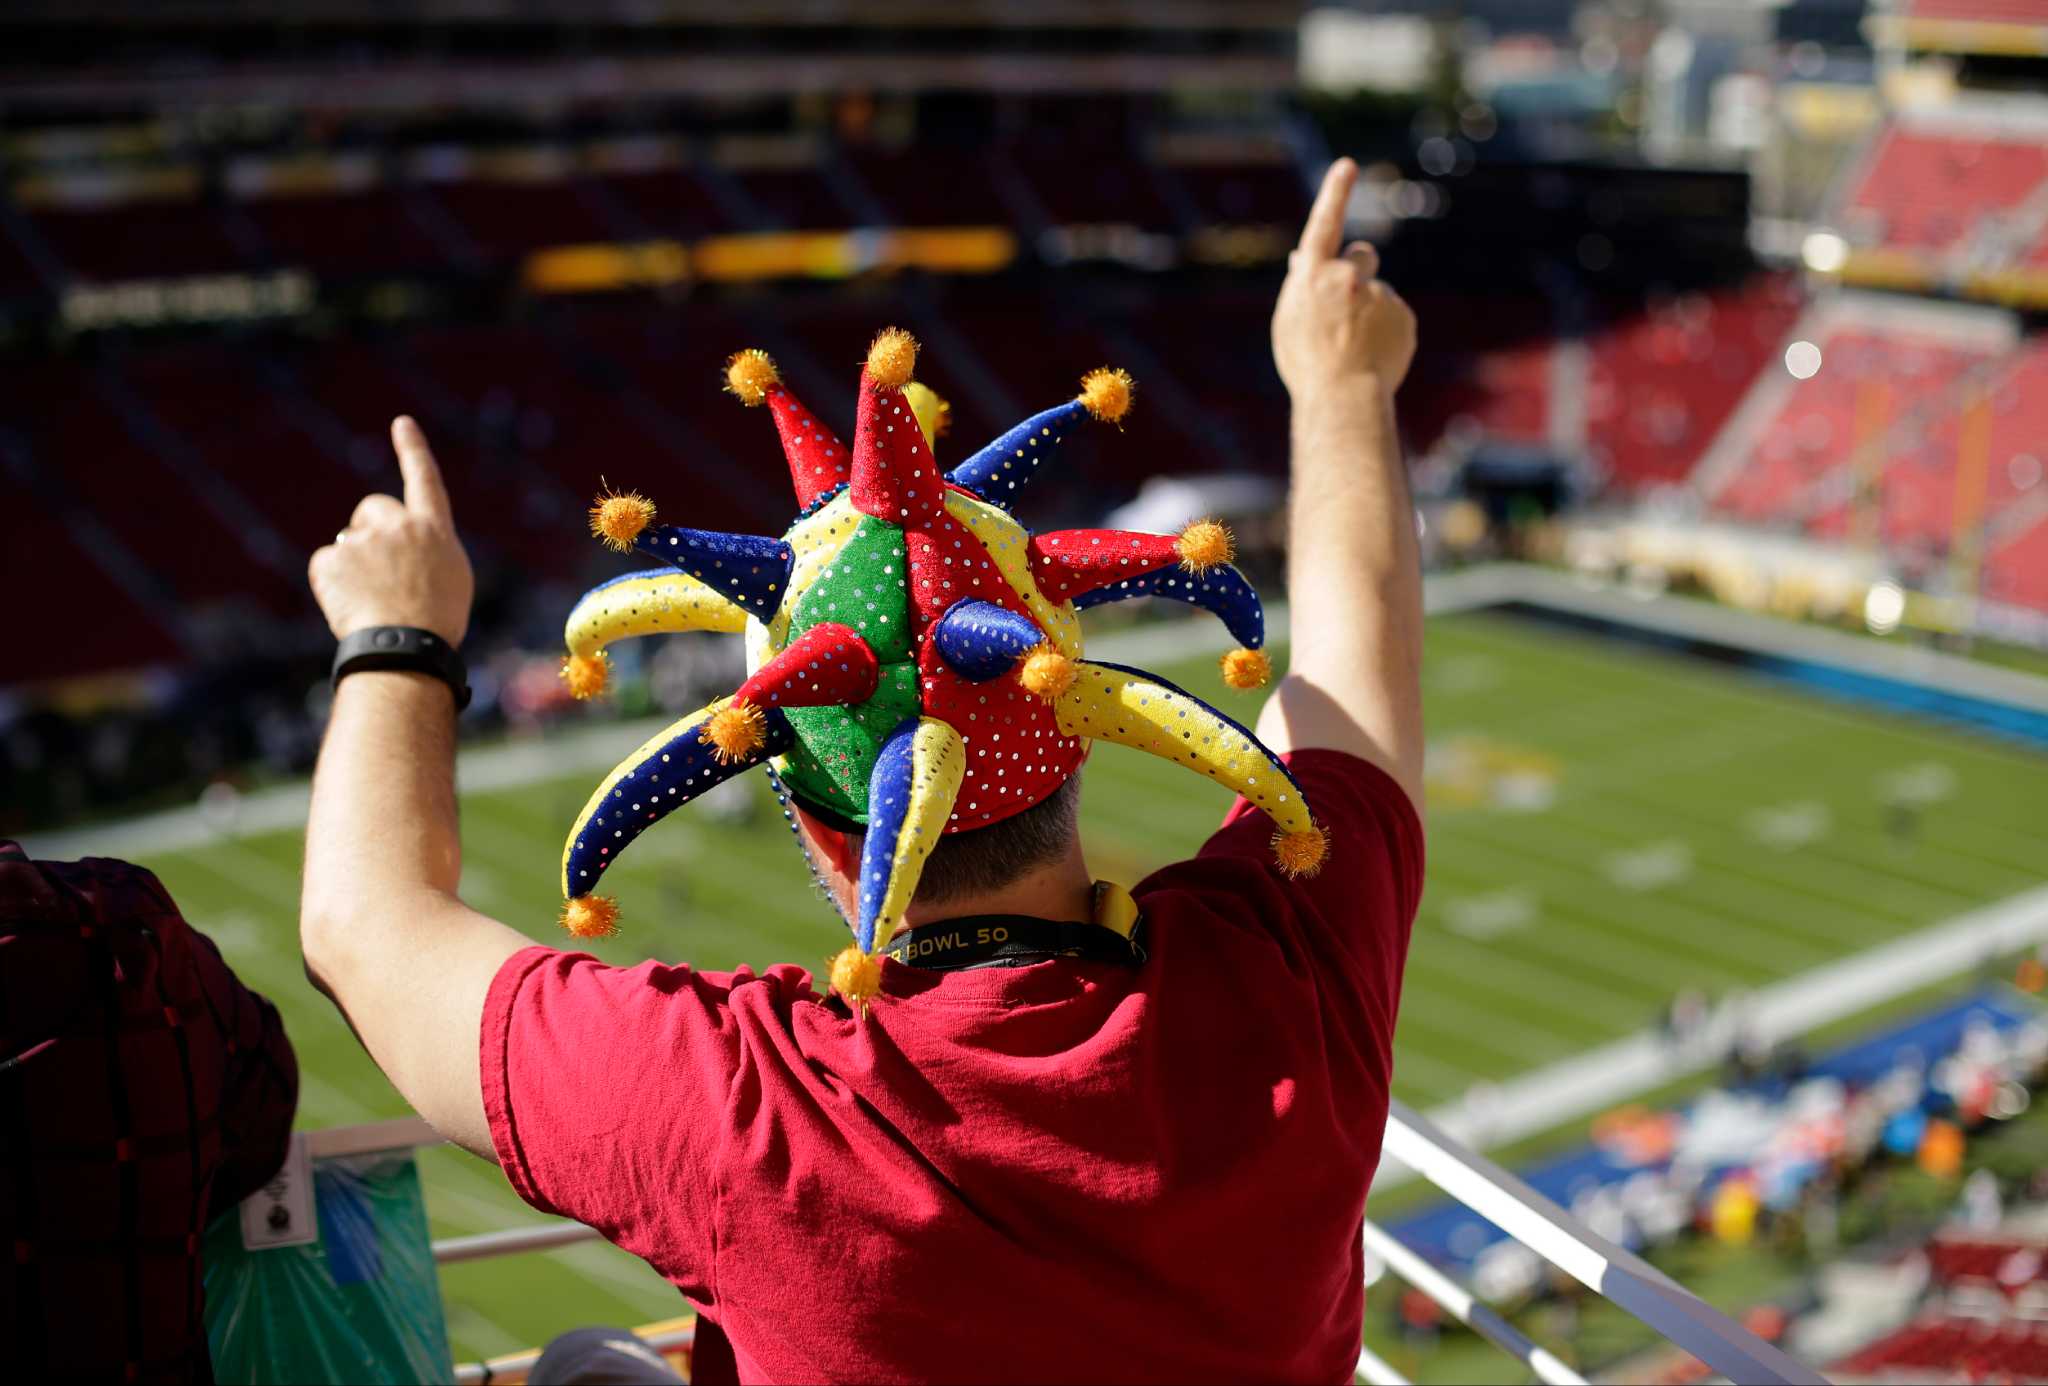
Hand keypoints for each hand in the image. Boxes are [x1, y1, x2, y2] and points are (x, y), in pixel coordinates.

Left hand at [309, 417, 473, 646]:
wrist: (405, 648)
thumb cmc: (435, 623)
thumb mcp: (450, 578)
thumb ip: (426, 548)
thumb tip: (397, 541)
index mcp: (433, 530)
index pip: (424, 479)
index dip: (413, 450)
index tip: (402, 423)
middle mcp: (399, 525)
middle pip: (374, 508)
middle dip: (370, 527)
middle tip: (377, 567)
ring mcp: (363, 540)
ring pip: (349, 541)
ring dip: (355, 564)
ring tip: (371, 601)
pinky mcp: (331, 559)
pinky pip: (326, 564)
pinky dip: (332, 585)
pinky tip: (350, 606)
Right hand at [1272, 157, 1415, 397]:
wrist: (1342, 398)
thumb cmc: (1307, 362)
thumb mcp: (1291, 320)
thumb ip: (1302, 285)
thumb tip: (1302, 256)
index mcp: (1312, 277)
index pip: (1324, 224)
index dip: (1334, 194)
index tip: (1347, 166)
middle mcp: (1346, 277)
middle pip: (1362, 254)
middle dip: (1359, 270)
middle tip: (1350, 305)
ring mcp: (1378, 294)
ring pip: (1378, 292)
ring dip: (1371, 310)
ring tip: (1357, 346)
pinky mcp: (1403, 315)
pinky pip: (1394, 316)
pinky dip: (1387, 331)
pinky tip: (1373, 355)